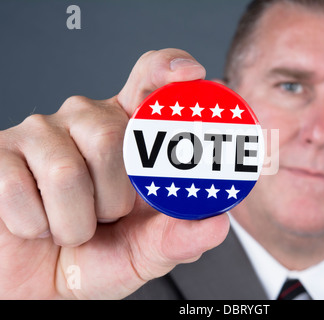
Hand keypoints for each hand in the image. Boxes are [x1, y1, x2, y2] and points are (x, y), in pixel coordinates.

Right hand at [0, 49, 229, 298]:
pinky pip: (20, 190)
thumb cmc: (91, 257)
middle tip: (107, 217)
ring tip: (71, 227)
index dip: (168, 71)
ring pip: (67, 171)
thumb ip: (178, 238)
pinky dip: (35, 226)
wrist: (33, 284)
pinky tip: (36, 224)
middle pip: (112, 138)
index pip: (148, 81)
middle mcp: (85, 121)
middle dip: (114, 199)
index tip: (191, 74)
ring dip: (74, 221)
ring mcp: (39, 133)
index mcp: (127, 133)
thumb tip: (218, 223)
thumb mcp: (142, 252)